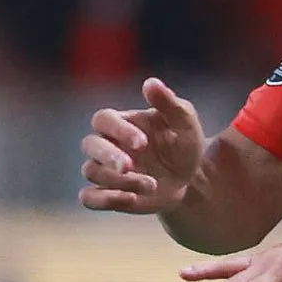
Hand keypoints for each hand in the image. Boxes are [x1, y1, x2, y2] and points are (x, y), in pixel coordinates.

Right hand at [78, 78, 205, 213]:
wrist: (192, 180)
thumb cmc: (184, 145)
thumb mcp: (184, 124)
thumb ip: (168, 103)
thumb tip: (151, 83)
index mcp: (121, 123)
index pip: (103, 119)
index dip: (118, 130)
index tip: (143, 143)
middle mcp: (107, 145)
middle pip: (90, 145)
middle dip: (109, 156)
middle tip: (130, 166)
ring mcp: (104, 170)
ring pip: (92, 172)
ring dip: (121, 180)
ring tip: (152, 185)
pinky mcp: (107, 194)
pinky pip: (89, 198)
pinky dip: (105, 199)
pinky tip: (131, 198)